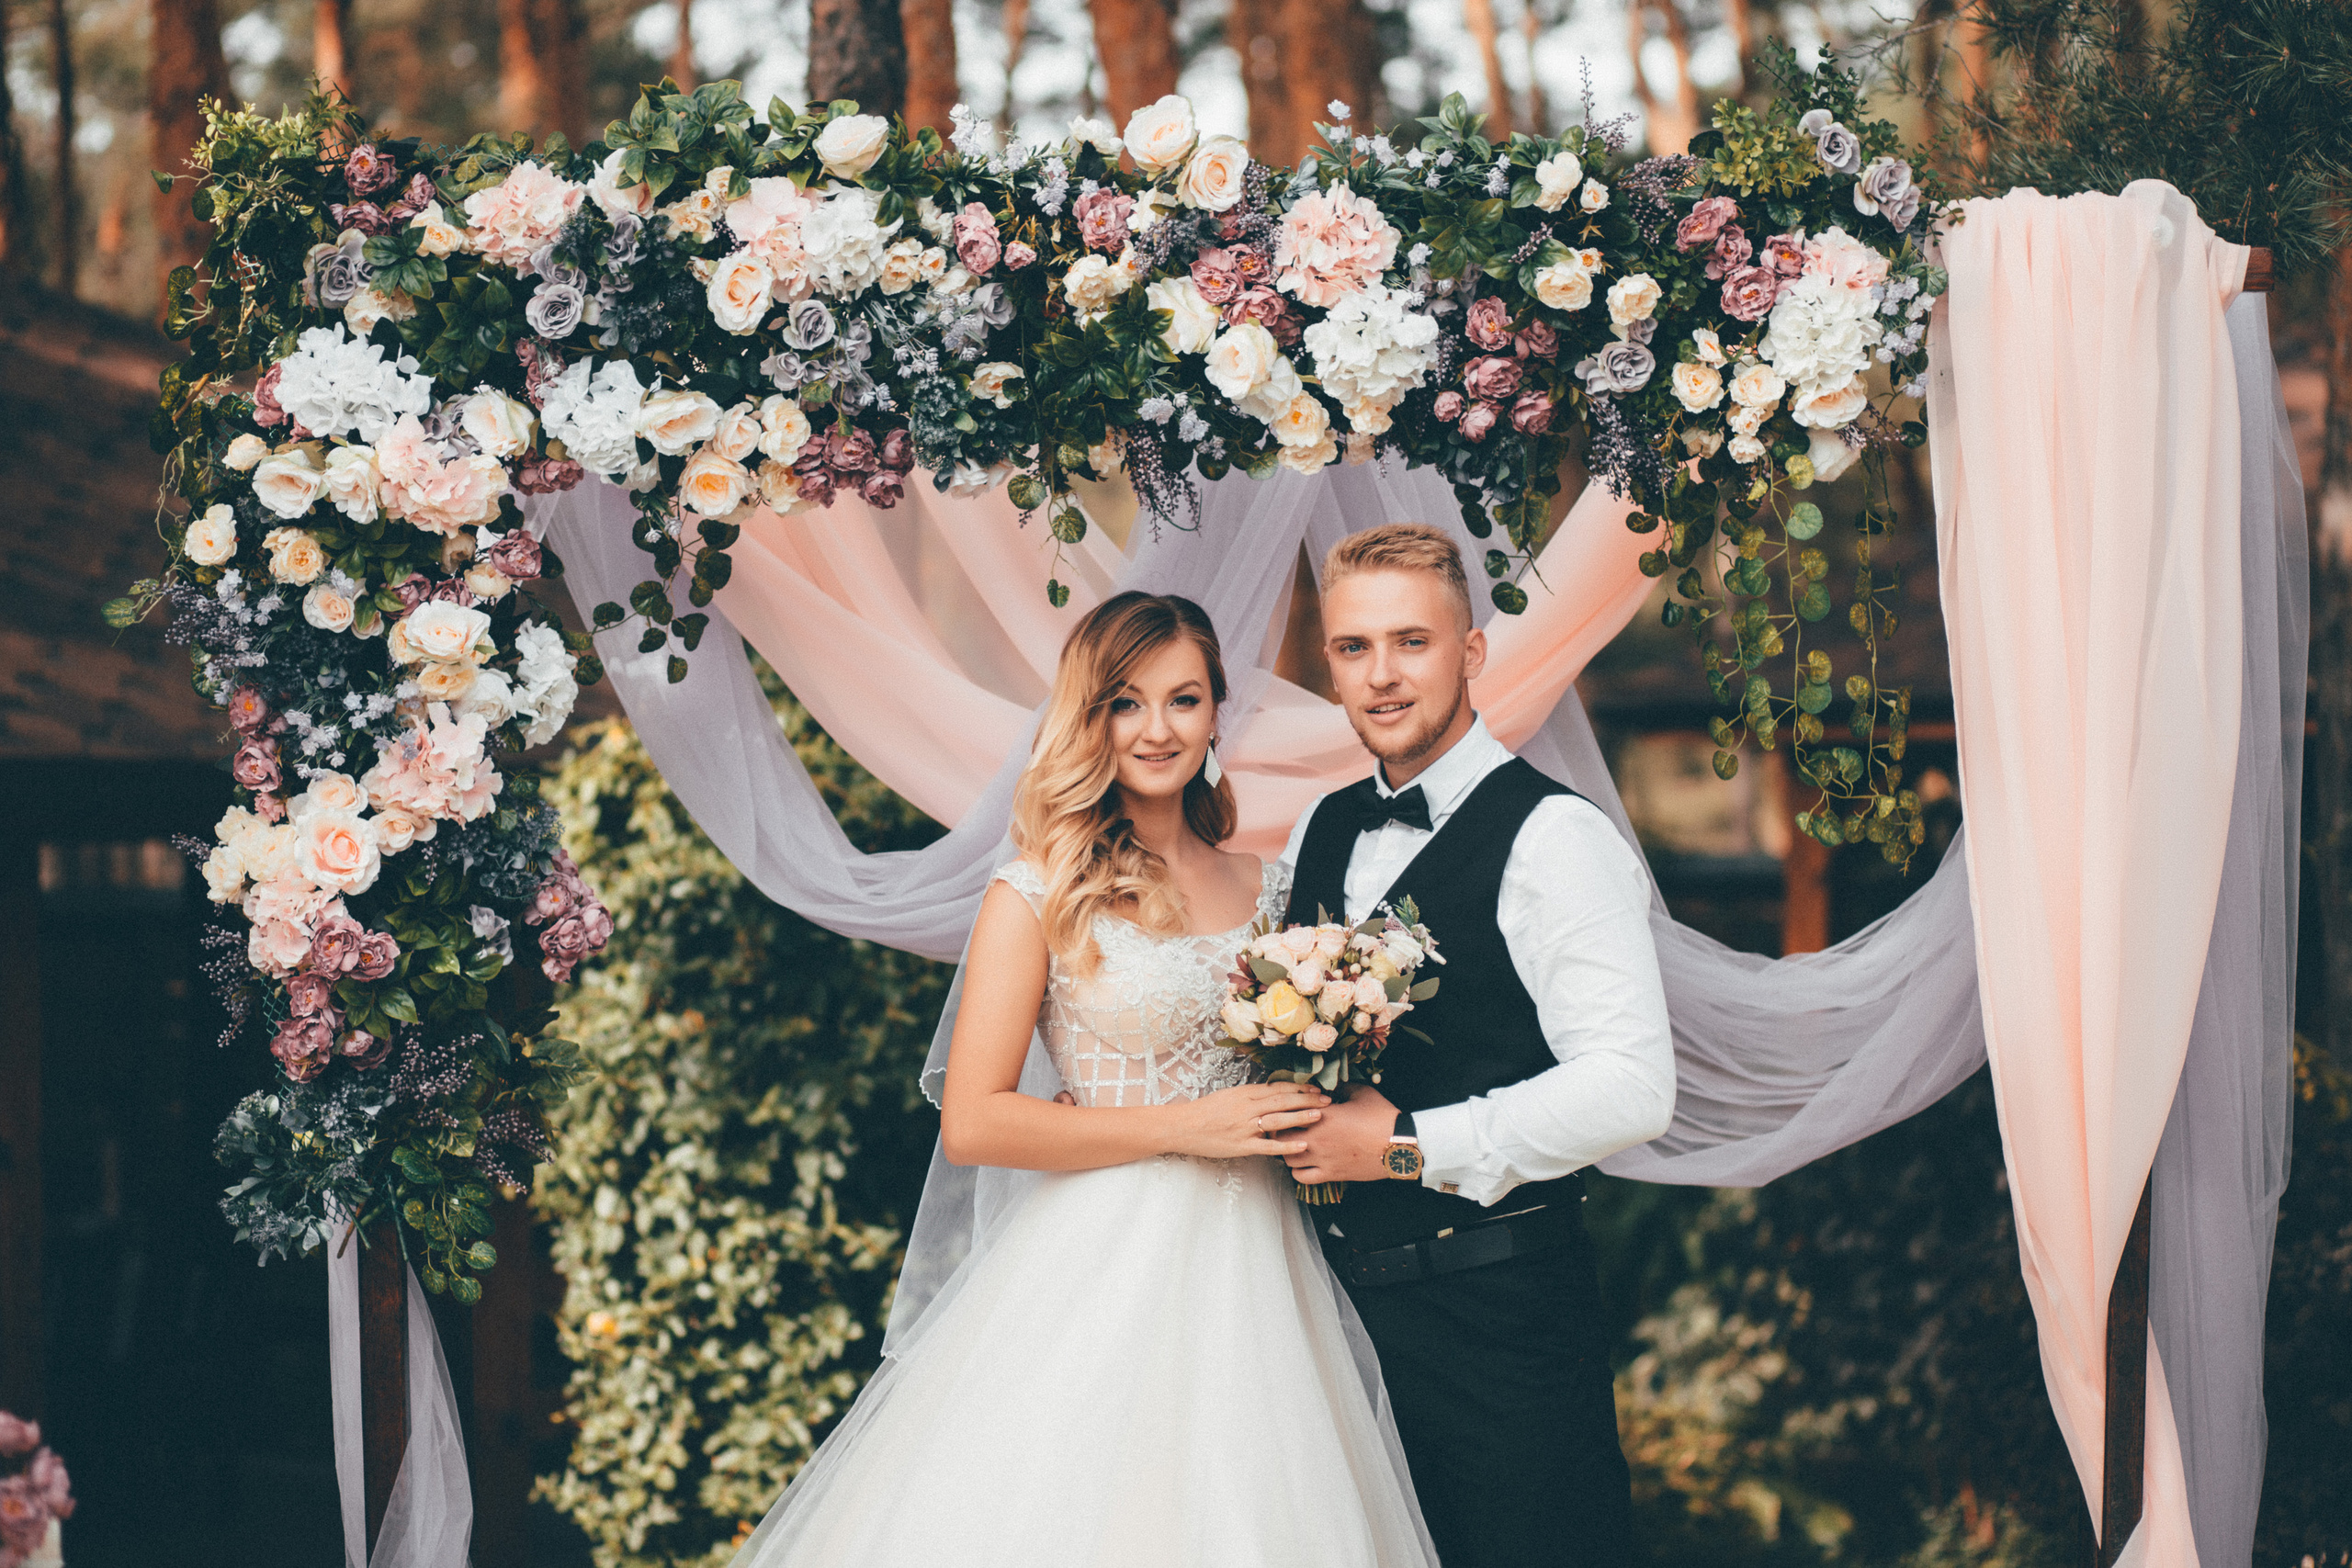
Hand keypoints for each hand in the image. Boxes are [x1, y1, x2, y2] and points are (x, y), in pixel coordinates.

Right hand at [1166, 1082, 1331, 1160]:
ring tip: (1321, 1115)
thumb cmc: (1206, 1111)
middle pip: (1283, 1101)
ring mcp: (1245, 1127)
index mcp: (1245, 1093)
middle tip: (1328, 1099)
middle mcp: (1247, 1107)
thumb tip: (1274, 1093)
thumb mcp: (1229, 1096)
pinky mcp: (1242, 1146)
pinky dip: (1286, 1145)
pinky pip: (1268, 1146)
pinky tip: (1303, 1145)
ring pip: (1279, 1120)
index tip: (1317, 1088)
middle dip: (1307, 1099)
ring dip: (1301, 1117)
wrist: (1184, 1127)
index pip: (1278, 1088)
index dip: (1299, 1088)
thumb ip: (1251, 1095)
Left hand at [1283, 1084, 1401, 1186]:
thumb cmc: (1382, 1117)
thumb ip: (1343, 1088)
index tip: (1288, 1108)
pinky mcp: (1331, 1174)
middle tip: (1287, 1127)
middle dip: (1281, 1130)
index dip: (1285, 1109)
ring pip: (1287, 1158)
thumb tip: (1333, 1088)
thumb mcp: (1362, 1093)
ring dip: (1287, 1151)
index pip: (1288, 1111)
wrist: (1399, 1145)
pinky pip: (1302, 1178)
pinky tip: (1304, 1165)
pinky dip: (1298, 1172)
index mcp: (1322, 1114)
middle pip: (1281, 1135)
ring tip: (1294, 1146)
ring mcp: (1322, 1158)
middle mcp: (1317, 1137)